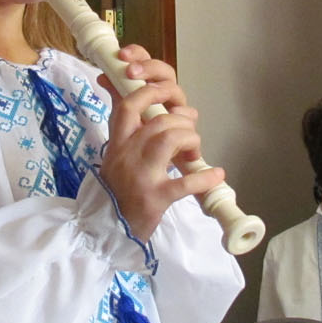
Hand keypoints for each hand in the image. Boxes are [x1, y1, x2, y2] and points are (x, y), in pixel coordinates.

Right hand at [97, 46, 223, 240]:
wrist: (105, 230)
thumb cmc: (116, 192)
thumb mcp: (115, 158)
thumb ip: (127, 132)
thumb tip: (125, 93)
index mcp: (117, 144)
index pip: (127, 106)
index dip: (149, 93)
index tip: (165, 92)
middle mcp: (126, 155)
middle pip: (158, 121)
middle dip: (182, 121)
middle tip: (189, 135)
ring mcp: (141, 177)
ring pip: (169, 139)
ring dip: (190, 140)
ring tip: (194, 153)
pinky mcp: (155, 199)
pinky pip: (185, 183)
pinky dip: (205, 177)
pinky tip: (216, 174)